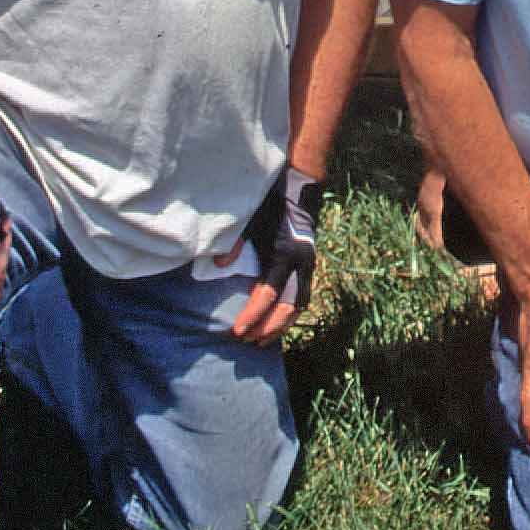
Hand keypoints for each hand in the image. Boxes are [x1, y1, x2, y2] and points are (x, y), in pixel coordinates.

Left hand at [225, 166, 320, 345]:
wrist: (299, 189)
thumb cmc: (270, 204)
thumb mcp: (249, 220)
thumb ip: (234, 243)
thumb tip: (220, 264)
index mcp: (283, 254)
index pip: (268, 295)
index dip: (252, 316)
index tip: (236, 331)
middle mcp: (300, 263)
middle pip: (288, 307)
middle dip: (268, 327)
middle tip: (248, 341)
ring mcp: (308, 264)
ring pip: (299, 304)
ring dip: (282, 324)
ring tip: (262, 340)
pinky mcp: (309, 264)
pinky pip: (303, 295)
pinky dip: (290, 312)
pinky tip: (277, 322)